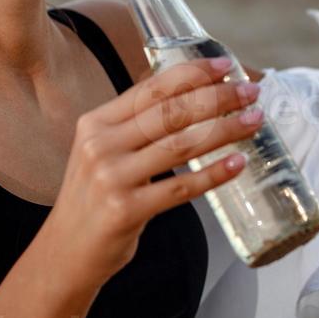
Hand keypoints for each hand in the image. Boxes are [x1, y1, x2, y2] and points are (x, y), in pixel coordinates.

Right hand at [44, 57, 261, 283]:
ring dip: (225, 130)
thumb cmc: (94, 198)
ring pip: (181, 145)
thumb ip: (134, 124)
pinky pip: (181, 187)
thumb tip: (185, 91)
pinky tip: (238, 163)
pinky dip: (213, 174)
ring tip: (253, 121)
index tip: (225, 65)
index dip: (192, 73)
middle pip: (170, 112)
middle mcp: (100, 145)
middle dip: (217, 97)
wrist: (65, 252)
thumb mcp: (102, 151)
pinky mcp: (125, 210)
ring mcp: (111, 178)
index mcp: (96, 123)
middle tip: (250, 92)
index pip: (152, 88)